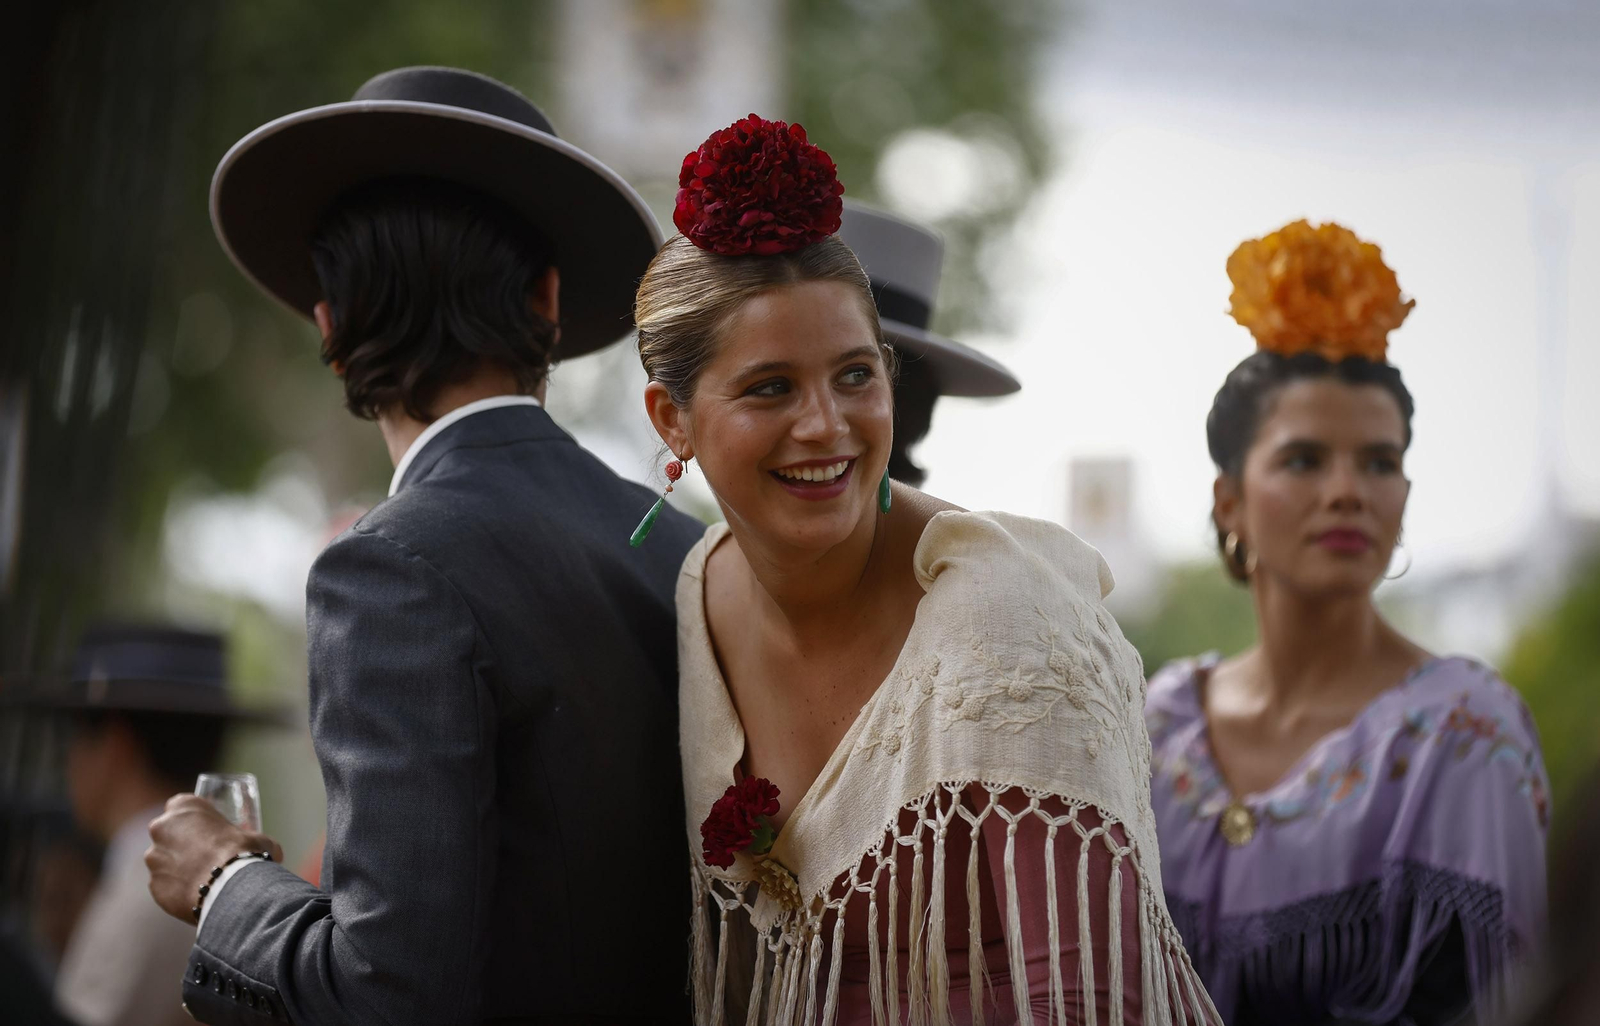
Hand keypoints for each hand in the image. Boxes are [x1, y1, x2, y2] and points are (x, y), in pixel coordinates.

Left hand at [145, 793, 283, 923]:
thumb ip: (253, 839)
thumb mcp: (257, 837)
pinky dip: (177, 889)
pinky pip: (164, 885)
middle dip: (181, 843)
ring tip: (203, 879)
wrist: (230, 887)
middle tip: (204, 855)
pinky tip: (198, 894)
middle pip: (167, 833)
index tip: (208, 830)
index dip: (195, 819)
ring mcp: (154, 858)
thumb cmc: (245, 853)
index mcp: (184, 806)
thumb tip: (271, 852)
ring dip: (178, 868)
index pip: (181, 806)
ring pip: (163, 861)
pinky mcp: (153, 885)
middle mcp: (161, 828)